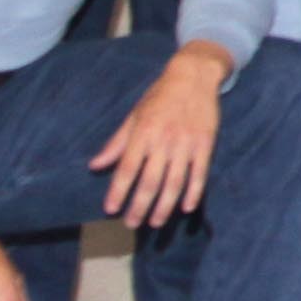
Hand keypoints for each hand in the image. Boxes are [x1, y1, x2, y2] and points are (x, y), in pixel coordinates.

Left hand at [88, 43, 229, 227]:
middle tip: (131, 224)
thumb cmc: (159, 96)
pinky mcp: (205, 144)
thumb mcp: (134, 115)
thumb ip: (116, 143)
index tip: (110, 209)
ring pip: (174, 182)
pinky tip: (185, 208)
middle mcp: (164, 140)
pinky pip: (199, 174)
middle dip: (139, 206)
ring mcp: (186, 143)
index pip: (127, 168)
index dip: (118, 191)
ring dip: (164, 206)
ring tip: (155, 222)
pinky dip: (193, 192)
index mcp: (143, 132)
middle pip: (150, 181)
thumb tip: (95, 165)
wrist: (193, 76)